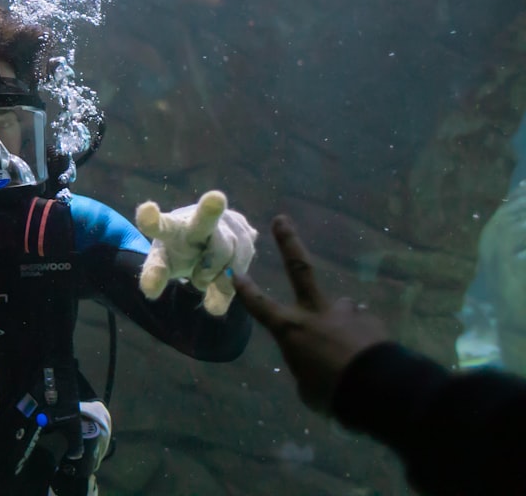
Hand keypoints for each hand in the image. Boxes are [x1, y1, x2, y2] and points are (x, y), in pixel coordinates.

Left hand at [136, 191, 256, 314]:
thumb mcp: (162, 263)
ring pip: (227, 256)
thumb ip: (153, 274)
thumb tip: (150, 292)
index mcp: (173, 227)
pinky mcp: (247, 233)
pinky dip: (230, 282)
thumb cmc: (177, 252)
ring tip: (203, 274)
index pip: (161, 226)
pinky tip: (223, 276)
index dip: (152, 220)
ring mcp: (226, 223)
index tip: (145, 211)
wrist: (204, 242)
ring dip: (214, 275)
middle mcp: (200, 219)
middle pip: (205, 220)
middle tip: (215, 198)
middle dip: (210, 209)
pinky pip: (242, 265)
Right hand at [232, 215, 389, 413]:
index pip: (261, 306)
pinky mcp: (371, 321)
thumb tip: (315, 363)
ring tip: (350, 341)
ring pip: (340, 306)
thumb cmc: (332, 393)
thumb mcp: (308, 388)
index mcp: (291, 330)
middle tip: (282, 219)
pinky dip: (362, 335)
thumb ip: (307, 368)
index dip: (245, 290)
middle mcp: (316, 313)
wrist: (378, 389)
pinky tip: (369, 351)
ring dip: (341, 319)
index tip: (235, 272)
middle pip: (299, 269)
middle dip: (289, 243)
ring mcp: (345, 313)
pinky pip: (362, 325)